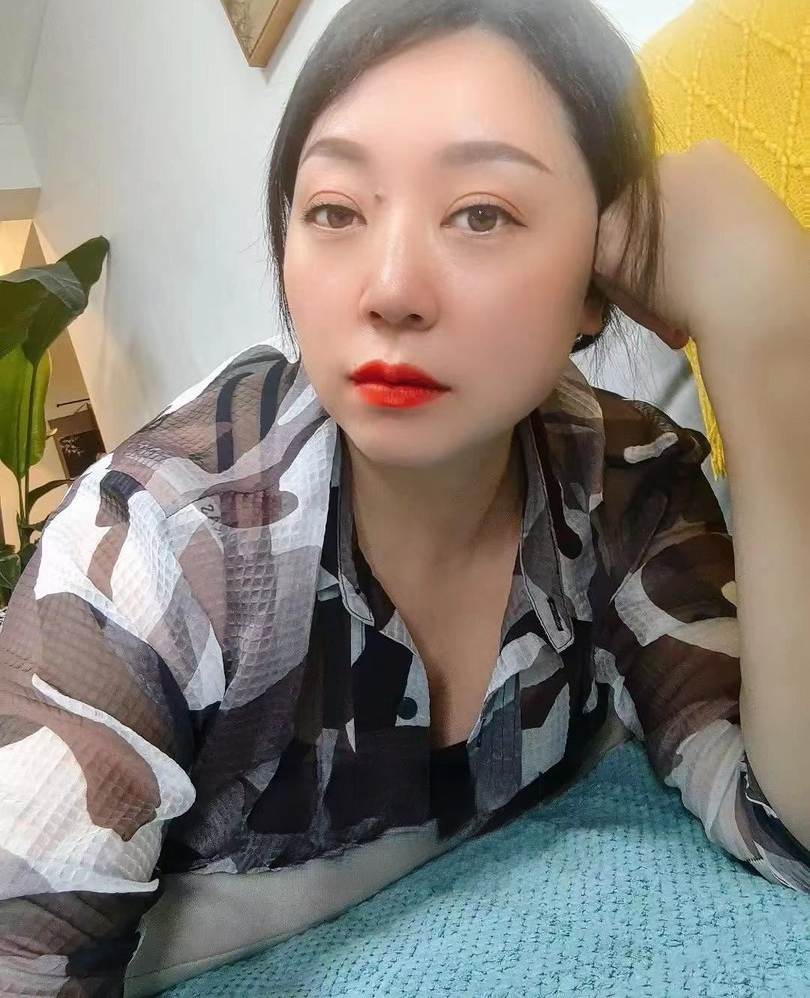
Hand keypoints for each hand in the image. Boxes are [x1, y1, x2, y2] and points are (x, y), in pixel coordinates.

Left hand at [593, 140, 807, 350]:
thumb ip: (708, 213)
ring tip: (679, 310)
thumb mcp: (745, 215)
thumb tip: (689, 240)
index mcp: (707, 155)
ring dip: (642, 279)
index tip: (699, 261)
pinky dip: (633, 303)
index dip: (682, 232)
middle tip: (682, 288)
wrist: (753, 292)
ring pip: (620, 243)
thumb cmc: (768, 261)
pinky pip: (608, 276)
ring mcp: (630, 202)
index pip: (673, 192)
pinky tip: (667, 317)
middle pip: (640, 213)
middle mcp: (662, 166)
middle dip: (654, 252)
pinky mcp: (609, 243)